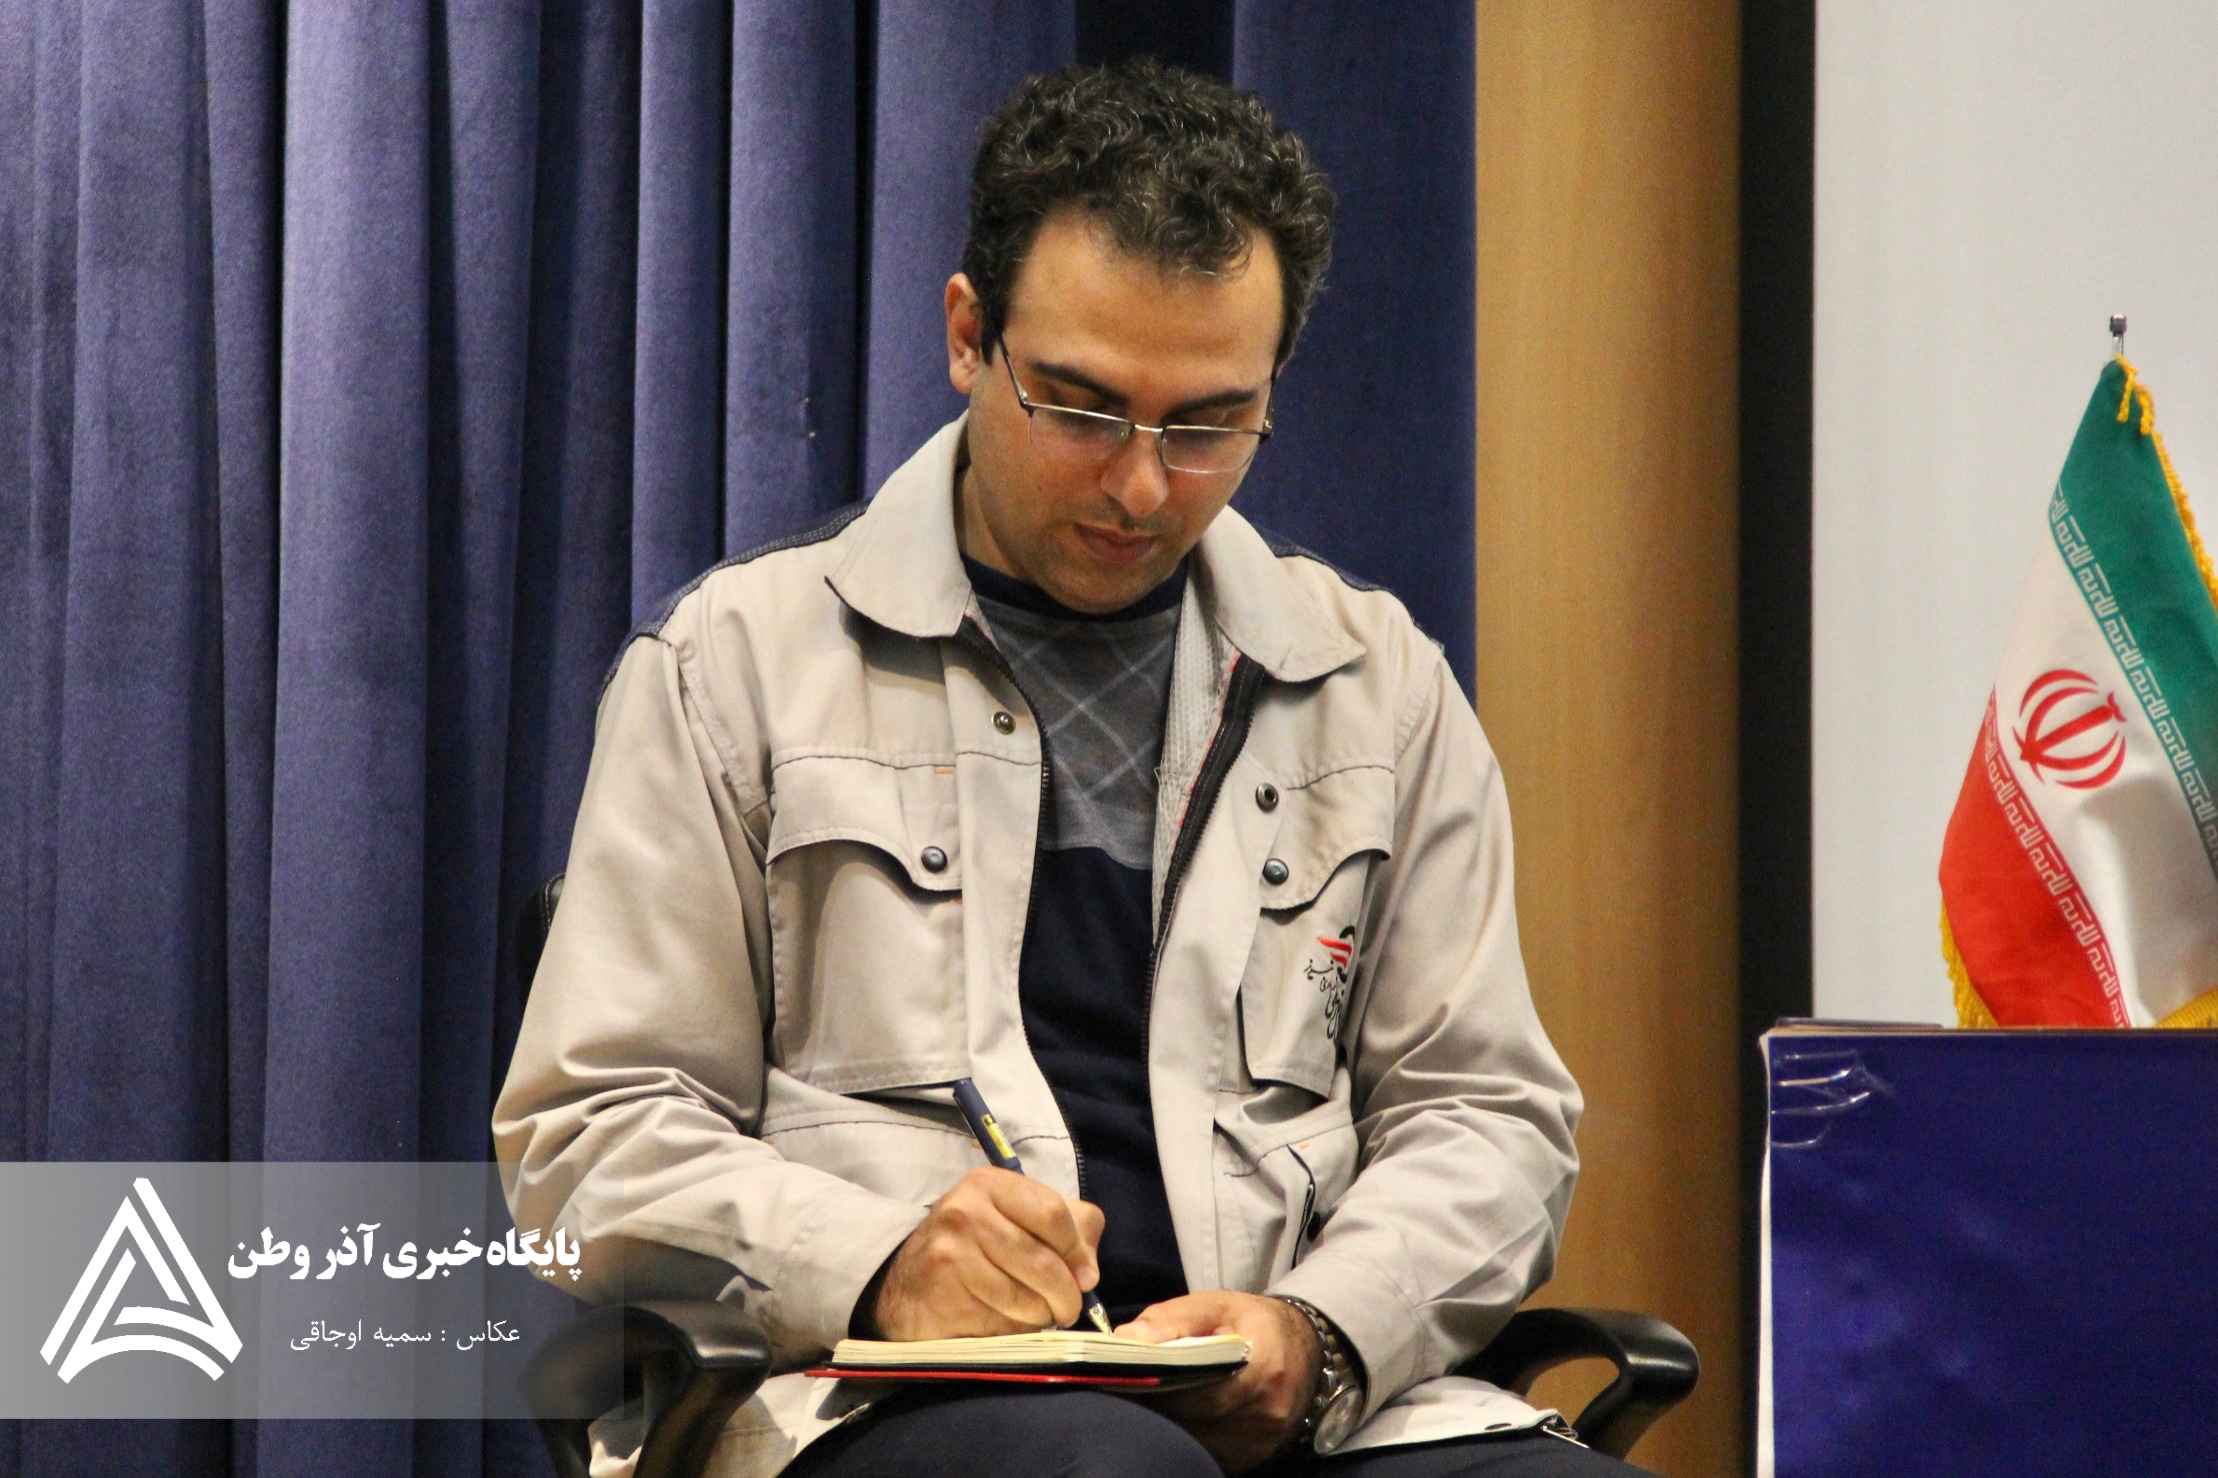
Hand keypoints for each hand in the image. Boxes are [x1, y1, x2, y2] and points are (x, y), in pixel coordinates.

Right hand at [865, 1167, 1103, 1339]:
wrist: (904, 1285)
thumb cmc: (975, 1248)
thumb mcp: (1020, 1218)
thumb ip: (1072, 1227)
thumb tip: (1088, 1273)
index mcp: (988, 1185)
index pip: (1055, 1215)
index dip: (1077, 1252)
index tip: (1083, 1274)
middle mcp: (965, 1213)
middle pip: (1044, 1263)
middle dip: (1066, 1295)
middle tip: (1066, 1308)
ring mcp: (950, 1257)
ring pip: (1026, 1300)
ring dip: (1041, 1317)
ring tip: (1034, 1313)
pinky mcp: (943, 1299)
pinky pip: (1003, 1325)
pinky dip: (1015, 1332)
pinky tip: (1004, 1322)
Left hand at [1118, 1290, 1319, 1472]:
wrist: (1304, 1347)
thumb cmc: (1253, 1322)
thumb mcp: (1214, 1306)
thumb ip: (1169, 1320)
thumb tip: (1125, 1337)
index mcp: (1261, 1363)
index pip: (1199, 1389)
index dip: (1161, 1386)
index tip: (1131, 1379)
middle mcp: (1268, 1408)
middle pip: (1197, 1419)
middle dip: (1162, 1407)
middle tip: (1133, 1392)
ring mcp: (1265, 1437)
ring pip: (1201, 1443)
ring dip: (1174, 1427)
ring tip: (1155, 1404)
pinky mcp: (1259, 1455)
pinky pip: (1213, 1455)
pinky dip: (1192, 1440)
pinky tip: (1180, 1420)